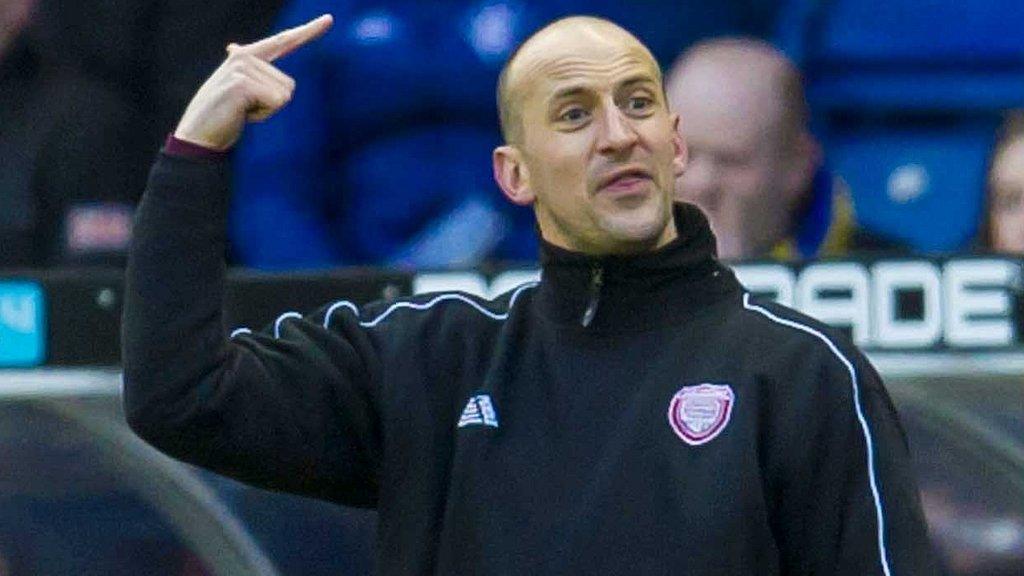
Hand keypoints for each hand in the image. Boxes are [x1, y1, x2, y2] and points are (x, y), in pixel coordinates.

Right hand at [173, 14, 332, 150]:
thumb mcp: (236, 90)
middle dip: (272, 106)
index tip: (329, 19)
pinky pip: (276, 102)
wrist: (198, 135)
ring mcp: (242, 67)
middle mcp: (245, 56)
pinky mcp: (242, 82)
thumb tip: (233, 48)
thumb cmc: (221, 116)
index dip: (308, 31)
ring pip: (284, 95)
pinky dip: (262, 115)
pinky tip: (241, 114)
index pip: (284, 41)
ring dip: (267, 111)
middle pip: (289, 86)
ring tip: (241, 110)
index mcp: (247, 56)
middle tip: (245, 110)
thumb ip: (246, 72)